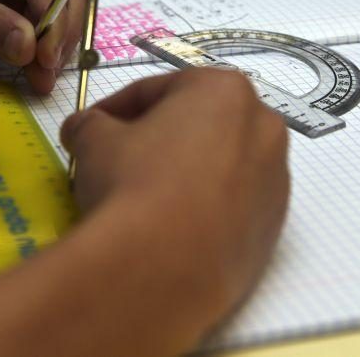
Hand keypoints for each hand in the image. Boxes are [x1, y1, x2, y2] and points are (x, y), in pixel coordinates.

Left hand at [0, 0, 82, 92]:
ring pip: (58, 9)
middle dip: (59, 34)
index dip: (52, 19)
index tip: (45, 58)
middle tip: (46, 75)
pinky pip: (40, 23)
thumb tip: (29, 49)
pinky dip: (42, 47)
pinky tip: (35, 70)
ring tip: (42, 78)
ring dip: (56, 44)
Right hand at [60, 69, 289, 321]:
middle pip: (199, 124)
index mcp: (225, 90)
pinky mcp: (273, 229)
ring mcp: (275, 181)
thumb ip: (91, 124)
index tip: (89, 126)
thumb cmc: (132, 182)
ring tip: (143, 197)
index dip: (115, 108)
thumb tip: (84, 128)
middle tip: (116, 157)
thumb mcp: (95, 140)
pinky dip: (204, 209)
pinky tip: (170, 227)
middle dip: (158, 136)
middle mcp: (264, 128)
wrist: (162, 268)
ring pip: (220, 166)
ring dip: (184, 173)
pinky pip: (232, 207)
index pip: (159, 90)